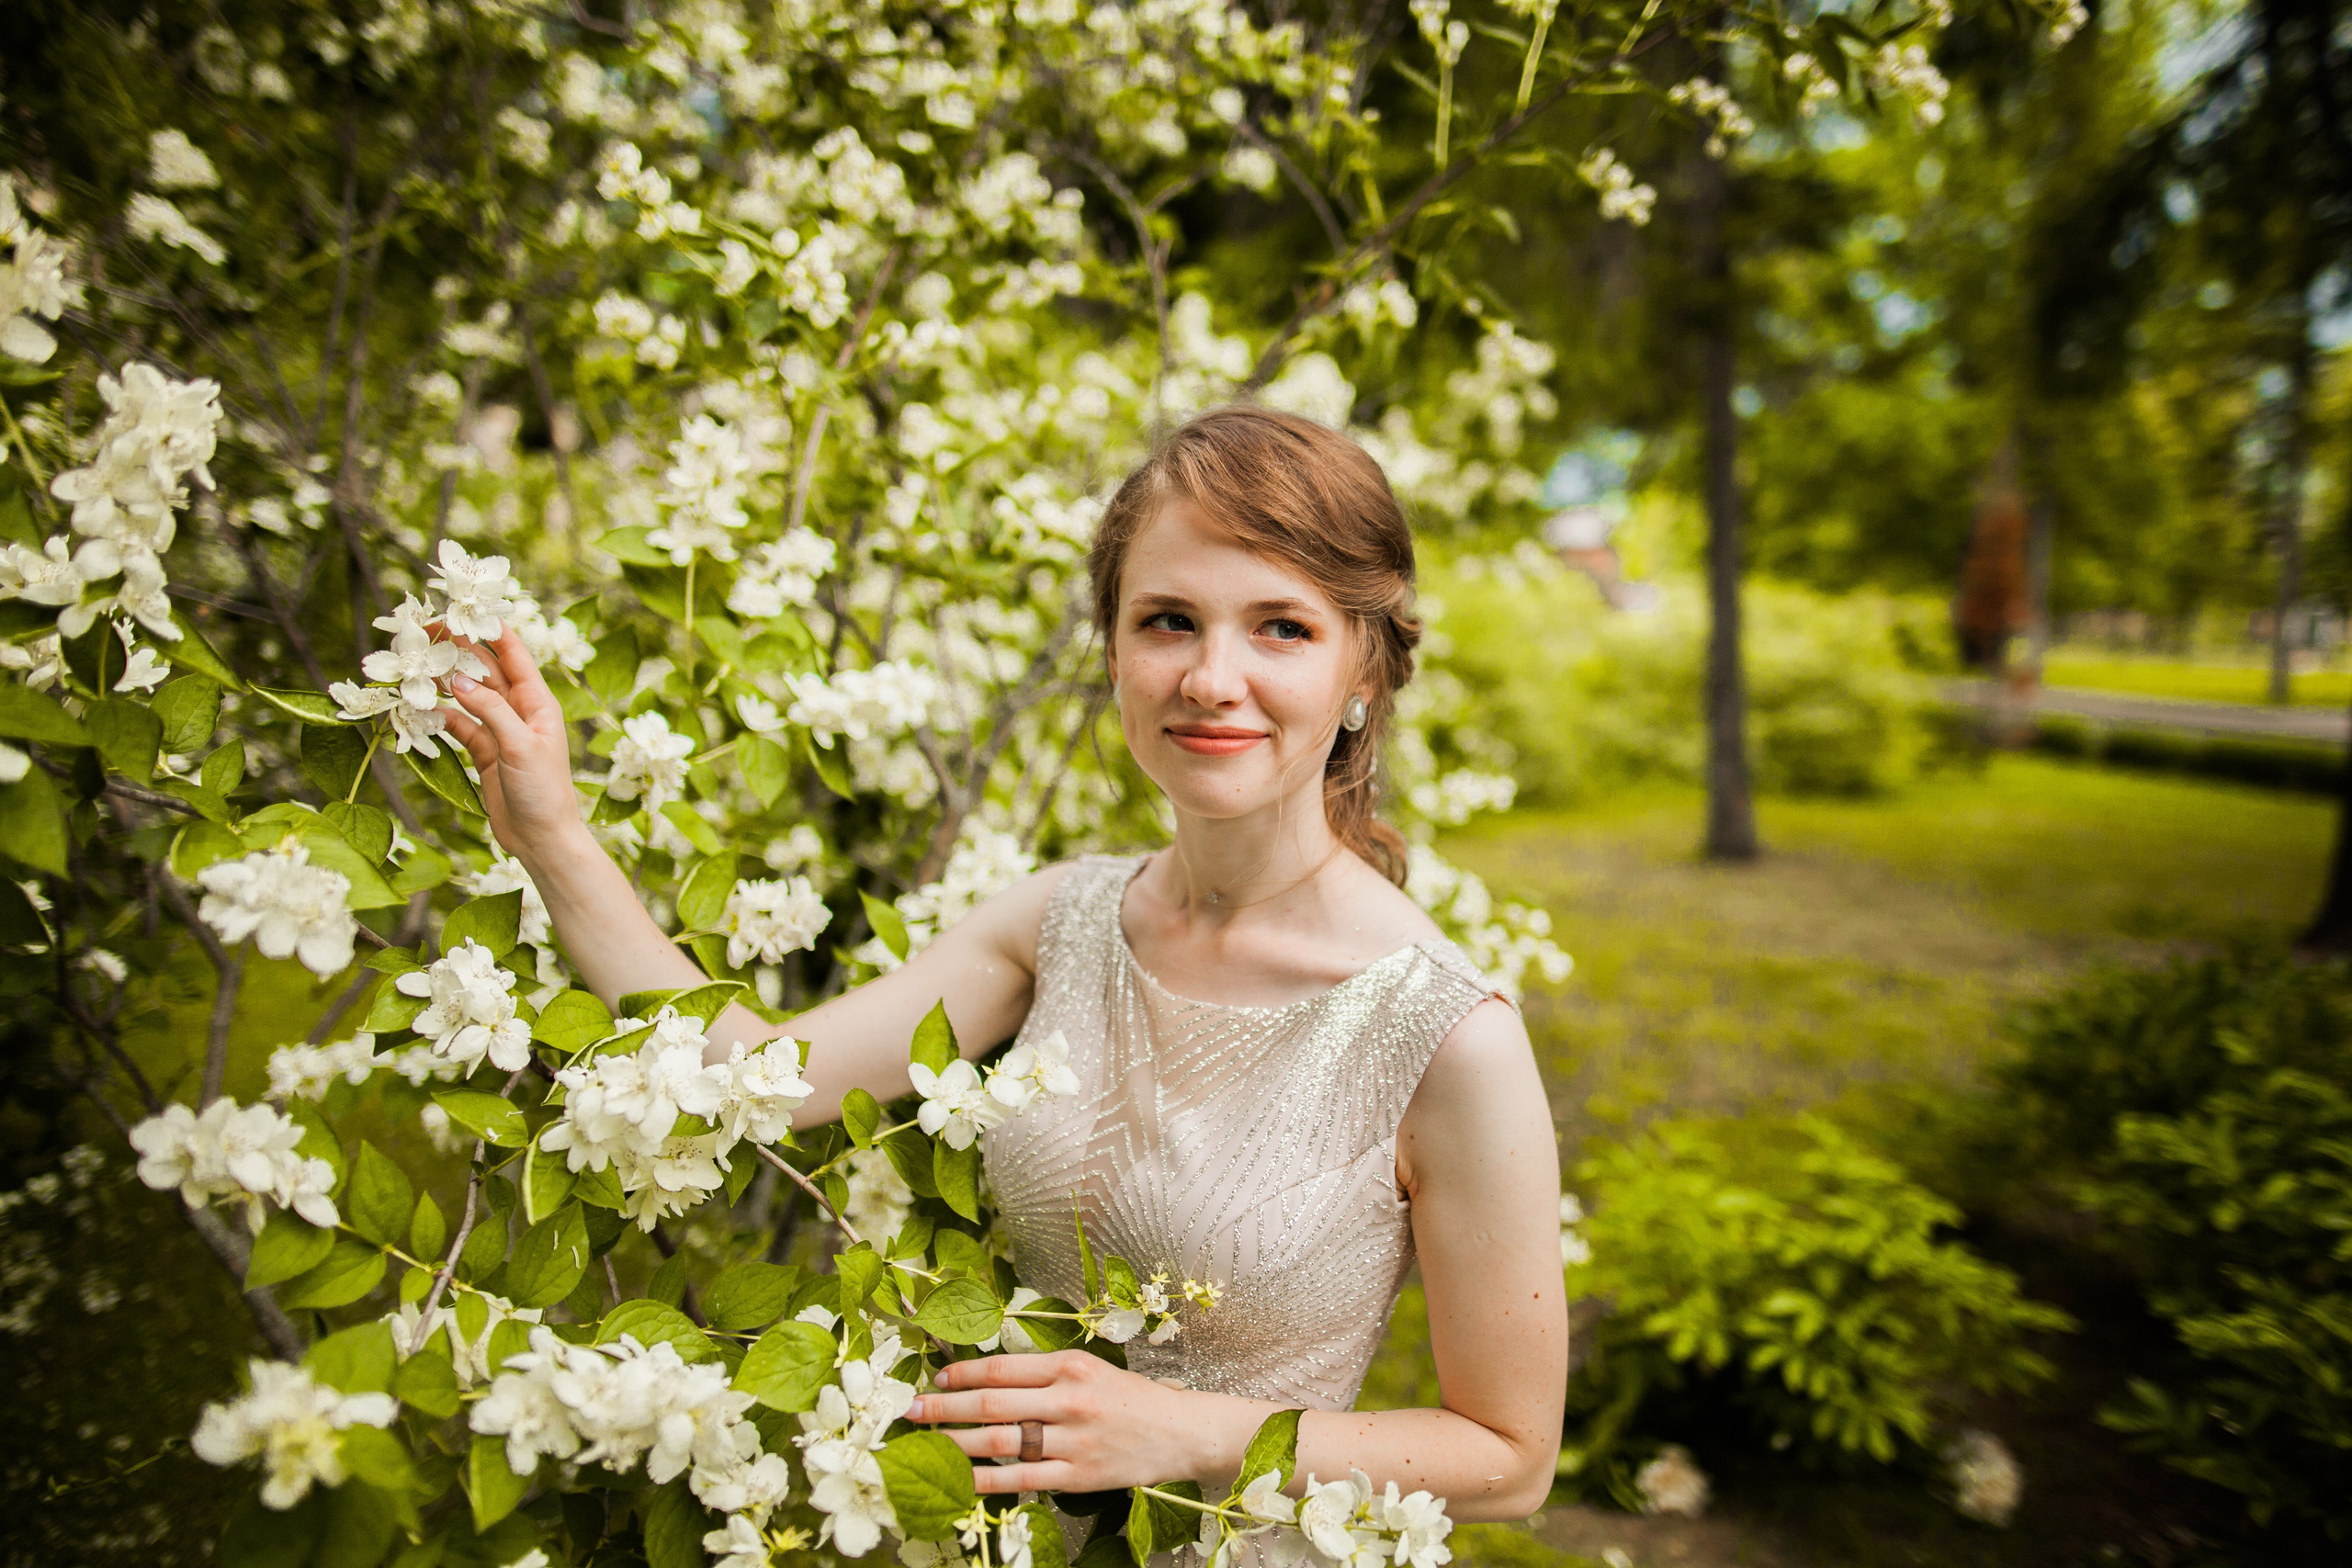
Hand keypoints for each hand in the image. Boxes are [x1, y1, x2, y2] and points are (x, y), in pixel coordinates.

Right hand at [437, 628, 586, 869]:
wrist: (542, 839)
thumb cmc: (544, 792)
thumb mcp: (520, 747)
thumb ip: (491, 711)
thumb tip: (459, 680)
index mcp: (538, 701)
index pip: (512, 653)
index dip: (488, 629)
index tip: (460, 609)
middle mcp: (520, 710)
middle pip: (485, 669)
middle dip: (457, 650)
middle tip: (423, 633)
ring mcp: (501, 730)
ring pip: (468, 695)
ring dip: (444, 681)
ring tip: (414, 664)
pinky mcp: (485, 751)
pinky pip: (459, 724)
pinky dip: (441, 715)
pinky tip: (420, 706)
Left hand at [907, 1350, 1207, 1496]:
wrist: (1181, 1432)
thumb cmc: (1132, 1398)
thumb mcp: (1092, 1368)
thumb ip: (1046, 1371)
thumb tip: (989, 1376)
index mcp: (1071, 1365)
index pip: (1002, 1368)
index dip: (962, 1375)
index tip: (936, 1379)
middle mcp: (1069, 1399)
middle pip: (992, 1404)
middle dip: (943, 1407)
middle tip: (910, 1410)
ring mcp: (1074, 1440)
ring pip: (1000, 1442)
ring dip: (956, 1443)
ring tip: (926, 1444)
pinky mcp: (1079, 1476)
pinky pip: (1021, 1479)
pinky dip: (986, 1480)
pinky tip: (961, 1479)